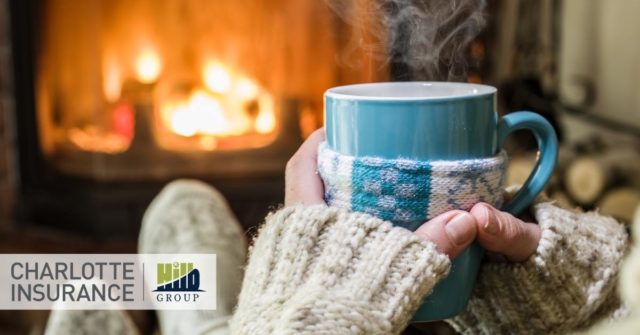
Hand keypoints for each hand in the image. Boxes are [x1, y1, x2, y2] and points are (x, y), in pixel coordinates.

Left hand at [284, 130, 540, 260]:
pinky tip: (363, 230)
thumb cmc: (343, 306)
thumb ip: (432, 243)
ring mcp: (293, 252)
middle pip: (308, 184)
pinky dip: (337, 227)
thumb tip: (467, 220)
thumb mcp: (394, 269)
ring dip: (336, 197)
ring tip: (367, 189)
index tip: (341, 127)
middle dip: (334, 167)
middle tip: (363, 156)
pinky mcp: (300, 272)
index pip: (304, 164)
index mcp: (306, 219)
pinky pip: (316, 237)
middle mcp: (292, 232)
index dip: (321, 141)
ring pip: (311, 210)